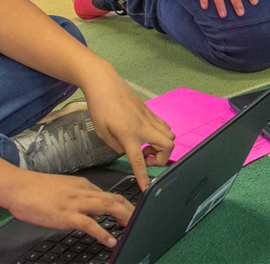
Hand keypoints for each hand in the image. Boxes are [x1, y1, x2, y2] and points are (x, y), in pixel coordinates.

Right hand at [4, 172, 136, 247]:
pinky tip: (110, 241)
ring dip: (123, 218)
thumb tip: (95, 216)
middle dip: (130, 211)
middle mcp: (83, 192)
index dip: (124, 205)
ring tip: (132, 228)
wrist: (17, 187)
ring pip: (108, 206)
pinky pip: (90, 224)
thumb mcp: (64, 192)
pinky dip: (103, 233)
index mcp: (83, 186)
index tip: (132, 214)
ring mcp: (75, 202)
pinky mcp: (66, 214)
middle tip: (139, 221)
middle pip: (114, 199)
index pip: (109, 194)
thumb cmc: (36, 191)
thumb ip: (80, 201)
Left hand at [82, 76, 175, 190]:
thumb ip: (116, 147)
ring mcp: (149, 118)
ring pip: (170, 136)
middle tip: (146, 158)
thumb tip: (127, 152)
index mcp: (128, 134)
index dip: (143, 177)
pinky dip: (161, 135)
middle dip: (161, 158)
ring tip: (145, 146)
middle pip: (167, 147)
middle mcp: (143, 127)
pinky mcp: (150, 112)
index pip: (139, 161)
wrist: (104, 83)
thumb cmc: (99, 106)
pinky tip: (146, 135)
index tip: (146, 188)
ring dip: (162, 146)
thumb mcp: (102, 132)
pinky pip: (164, 127)